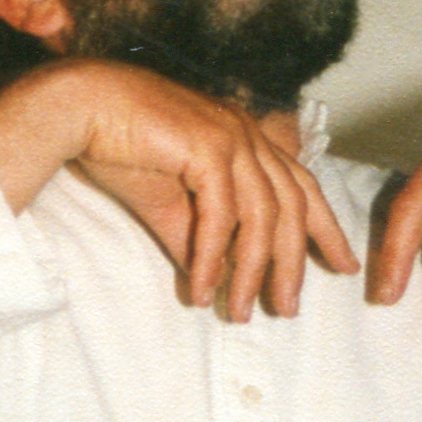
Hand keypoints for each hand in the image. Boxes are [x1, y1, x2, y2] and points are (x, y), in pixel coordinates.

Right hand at [0, 60, 356, 319]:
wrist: (78, 109)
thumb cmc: (120, 148)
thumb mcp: (170, 207)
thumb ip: (199, 242)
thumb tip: (217, 283)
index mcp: (247, 139)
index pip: (302, 188)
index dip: (327, 229)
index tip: (343, 267)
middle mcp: (247, 134)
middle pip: (292, 209)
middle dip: (293, 265)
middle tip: (287, 309)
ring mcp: (231, 136)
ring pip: (262, 217)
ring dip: (251, 272)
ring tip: (240, 312)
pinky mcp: (207, 146)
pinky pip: (221, 215)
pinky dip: (211, 258)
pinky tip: (200, 290)